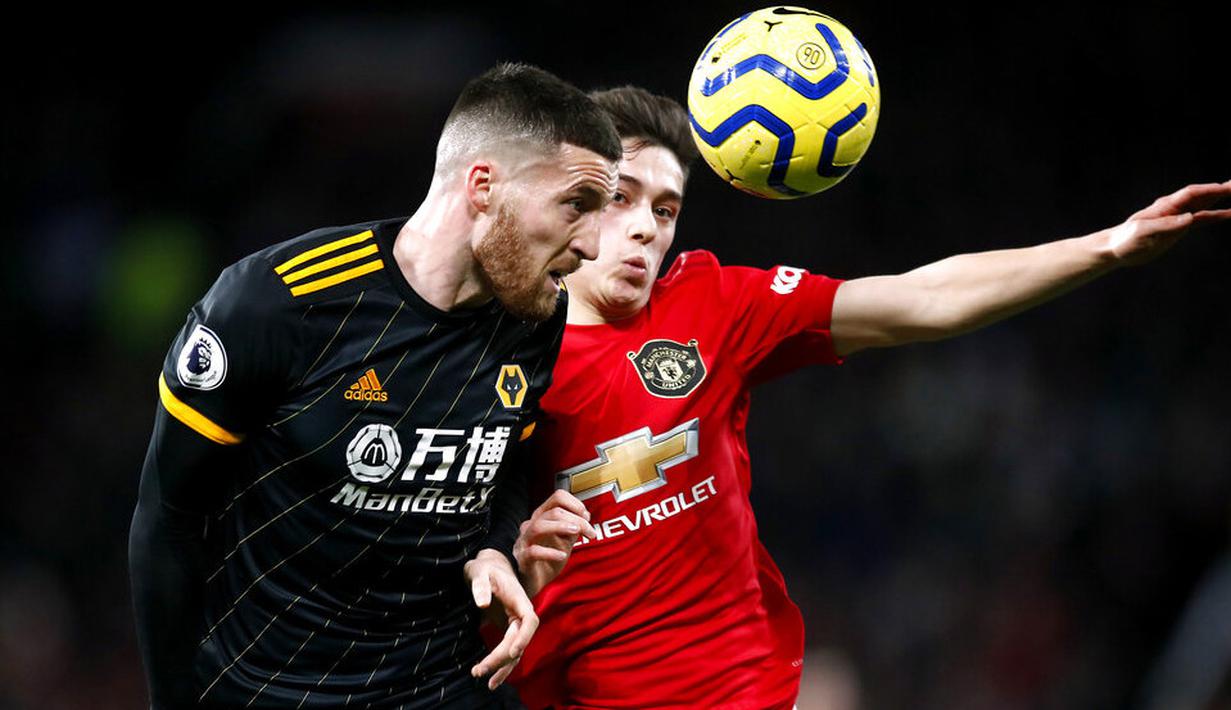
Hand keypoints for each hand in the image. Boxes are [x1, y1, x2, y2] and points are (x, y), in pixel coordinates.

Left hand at [464, 549, 538, 689]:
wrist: (486, 569)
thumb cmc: (484, 569)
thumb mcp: (479, 572)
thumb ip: (480, 585)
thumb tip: (483, 605)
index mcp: (519, 599)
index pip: (530, 620)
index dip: (524, 637)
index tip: (513, 651)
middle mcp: (521, 614)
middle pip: (518, 641)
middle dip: (501, 658)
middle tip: (479, 670)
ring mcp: (516, 624)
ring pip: (515, 651)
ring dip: (501, 667)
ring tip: (481, 678)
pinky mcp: (508, 631)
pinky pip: (509, 652)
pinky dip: (501, 666)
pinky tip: (491, 679)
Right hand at [514, 490, 595, 597]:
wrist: (533, 583)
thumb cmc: (547, 561)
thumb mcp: (564, 541)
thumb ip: (573, 528)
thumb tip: (585, 517)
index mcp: (542, 517)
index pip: (558, 497)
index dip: (576, 504)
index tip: (587, 517)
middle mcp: (531, 525)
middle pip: (553, 512)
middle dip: (576, 519)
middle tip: (590, 532)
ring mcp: (524, 542)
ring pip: (539, 526)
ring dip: (561, 527)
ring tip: (576, 534)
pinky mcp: (522, 559)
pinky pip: (533, 551)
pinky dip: (550, 552)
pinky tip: (562, 555)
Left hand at [1108, 180, 1230, 265]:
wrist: (1115, 249)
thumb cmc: (1125, 240)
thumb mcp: (1143, 233)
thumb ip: (1166, 225)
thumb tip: (1189, 218)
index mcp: (1165, 207)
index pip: (1191, 194)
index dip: (1210, 190)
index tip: (1227, 188)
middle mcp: (1173, 208)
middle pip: (1202, 195)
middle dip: (1221, 189)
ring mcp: (1177, 217)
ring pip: (1204, 206)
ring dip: (1221, 200)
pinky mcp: (1178, 228)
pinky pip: (1201, 219)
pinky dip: (1215, 216)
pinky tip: (1228, 214)